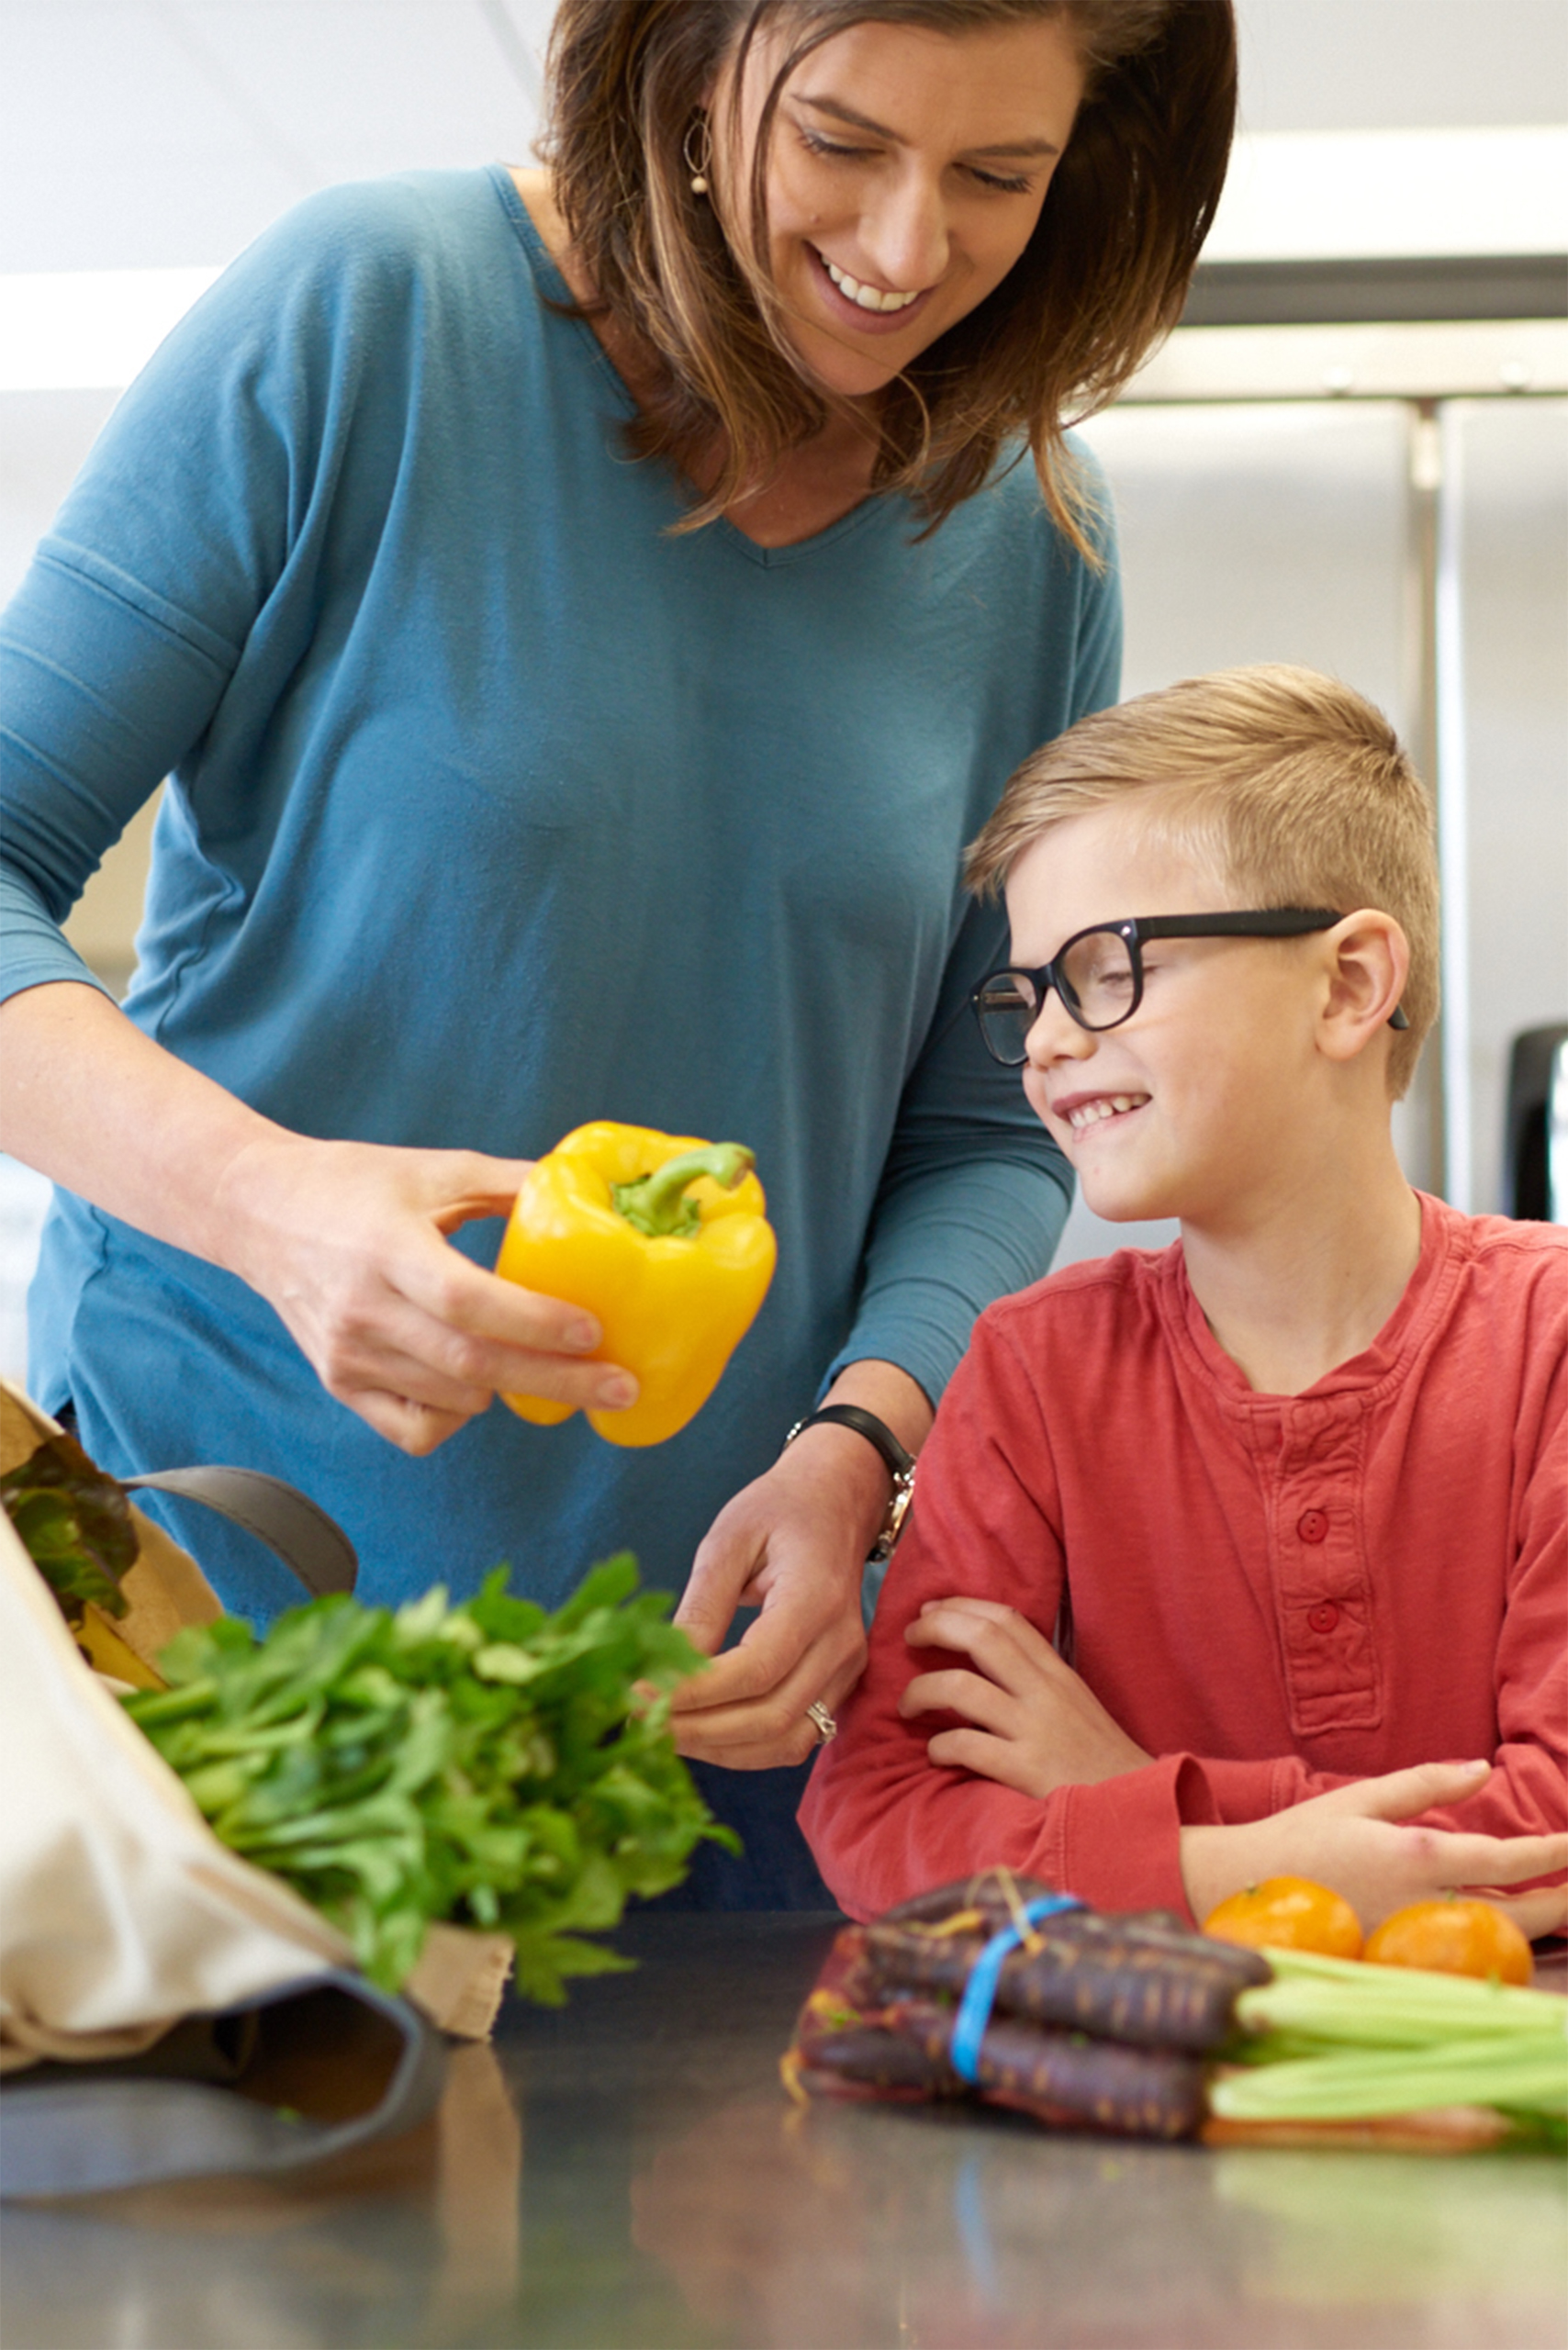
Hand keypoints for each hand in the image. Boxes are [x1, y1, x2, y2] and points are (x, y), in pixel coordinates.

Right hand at [214, 1133, 637, 1454]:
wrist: (259, 1213)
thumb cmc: (355, 1185)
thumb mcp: (434, 1170)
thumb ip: (510, 1183)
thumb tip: (587, 1189)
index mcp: (388, 1250)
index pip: (468, 1302)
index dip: (535, 1322)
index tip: (594, 1331)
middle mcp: (363, 1311)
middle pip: (473, 1365)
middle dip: (558, 1381)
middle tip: (622, 1386)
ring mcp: (347, 1356)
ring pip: (454, 1399)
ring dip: (514, 1388)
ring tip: (554, 1367)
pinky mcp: (338, 1384)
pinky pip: (414, 1429)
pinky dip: (459, 1416)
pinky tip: (478, 1383)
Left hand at [668, 1422, 886, 1768]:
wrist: (834, 1503)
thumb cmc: (778, 1510)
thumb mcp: (728, 1539)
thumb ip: (702, 1606)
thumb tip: (665, 1669)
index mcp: (815, 1597)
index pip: (757, 1669)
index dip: (695, 1693)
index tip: (639, 1695)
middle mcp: (841, 1643)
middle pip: (771, 1717)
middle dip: (698, 1730)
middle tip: (637, 1720)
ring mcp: (847, 1668)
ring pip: (786, 1740)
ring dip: (720, 1749)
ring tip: (661, 1731)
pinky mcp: (840, 1683)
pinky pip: (795, 1737)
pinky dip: (745, 1748)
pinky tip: (700, 1731)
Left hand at [902, 1596, 1150, 1797]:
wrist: (1137, 1812)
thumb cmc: (1102, 1763)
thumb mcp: (1077, 1706)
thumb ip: (1038, 1682)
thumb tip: (986, 1663)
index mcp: (1058, 1674)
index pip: (1007, 1619)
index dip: (962, 1606)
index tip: (931, 1610)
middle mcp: (1047, 1693)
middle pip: (982, 1637)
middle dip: (936, 1628)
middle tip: (909, 1637)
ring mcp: (1036, 1730)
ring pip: (962, 1688)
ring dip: (921, 1690)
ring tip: (907, 1706)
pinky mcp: (1027, 1771)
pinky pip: (967, 1745)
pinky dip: (940, 1746)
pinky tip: (936, 1755)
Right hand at [1181, 1761, 1567, 1936]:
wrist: (1241, 1890)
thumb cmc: (1302, 1837)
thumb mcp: (1361, 1798)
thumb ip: (1426, 1784)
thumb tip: (1482, 1770)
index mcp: (1416, 1856)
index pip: (1506, 1859)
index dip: (1553, 1852)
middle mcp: (1423, 1905)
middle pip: (1520, 1915)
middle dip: (1564, 1900)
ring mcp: (1416, 1944)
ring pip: (1501, 1945)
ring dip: (1541, 1929)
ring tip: (1561, 1908)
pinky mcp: (1402, 1967)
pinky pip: (1467, 1964)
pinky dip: (1499, 1952)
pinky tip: (1513, 1940)